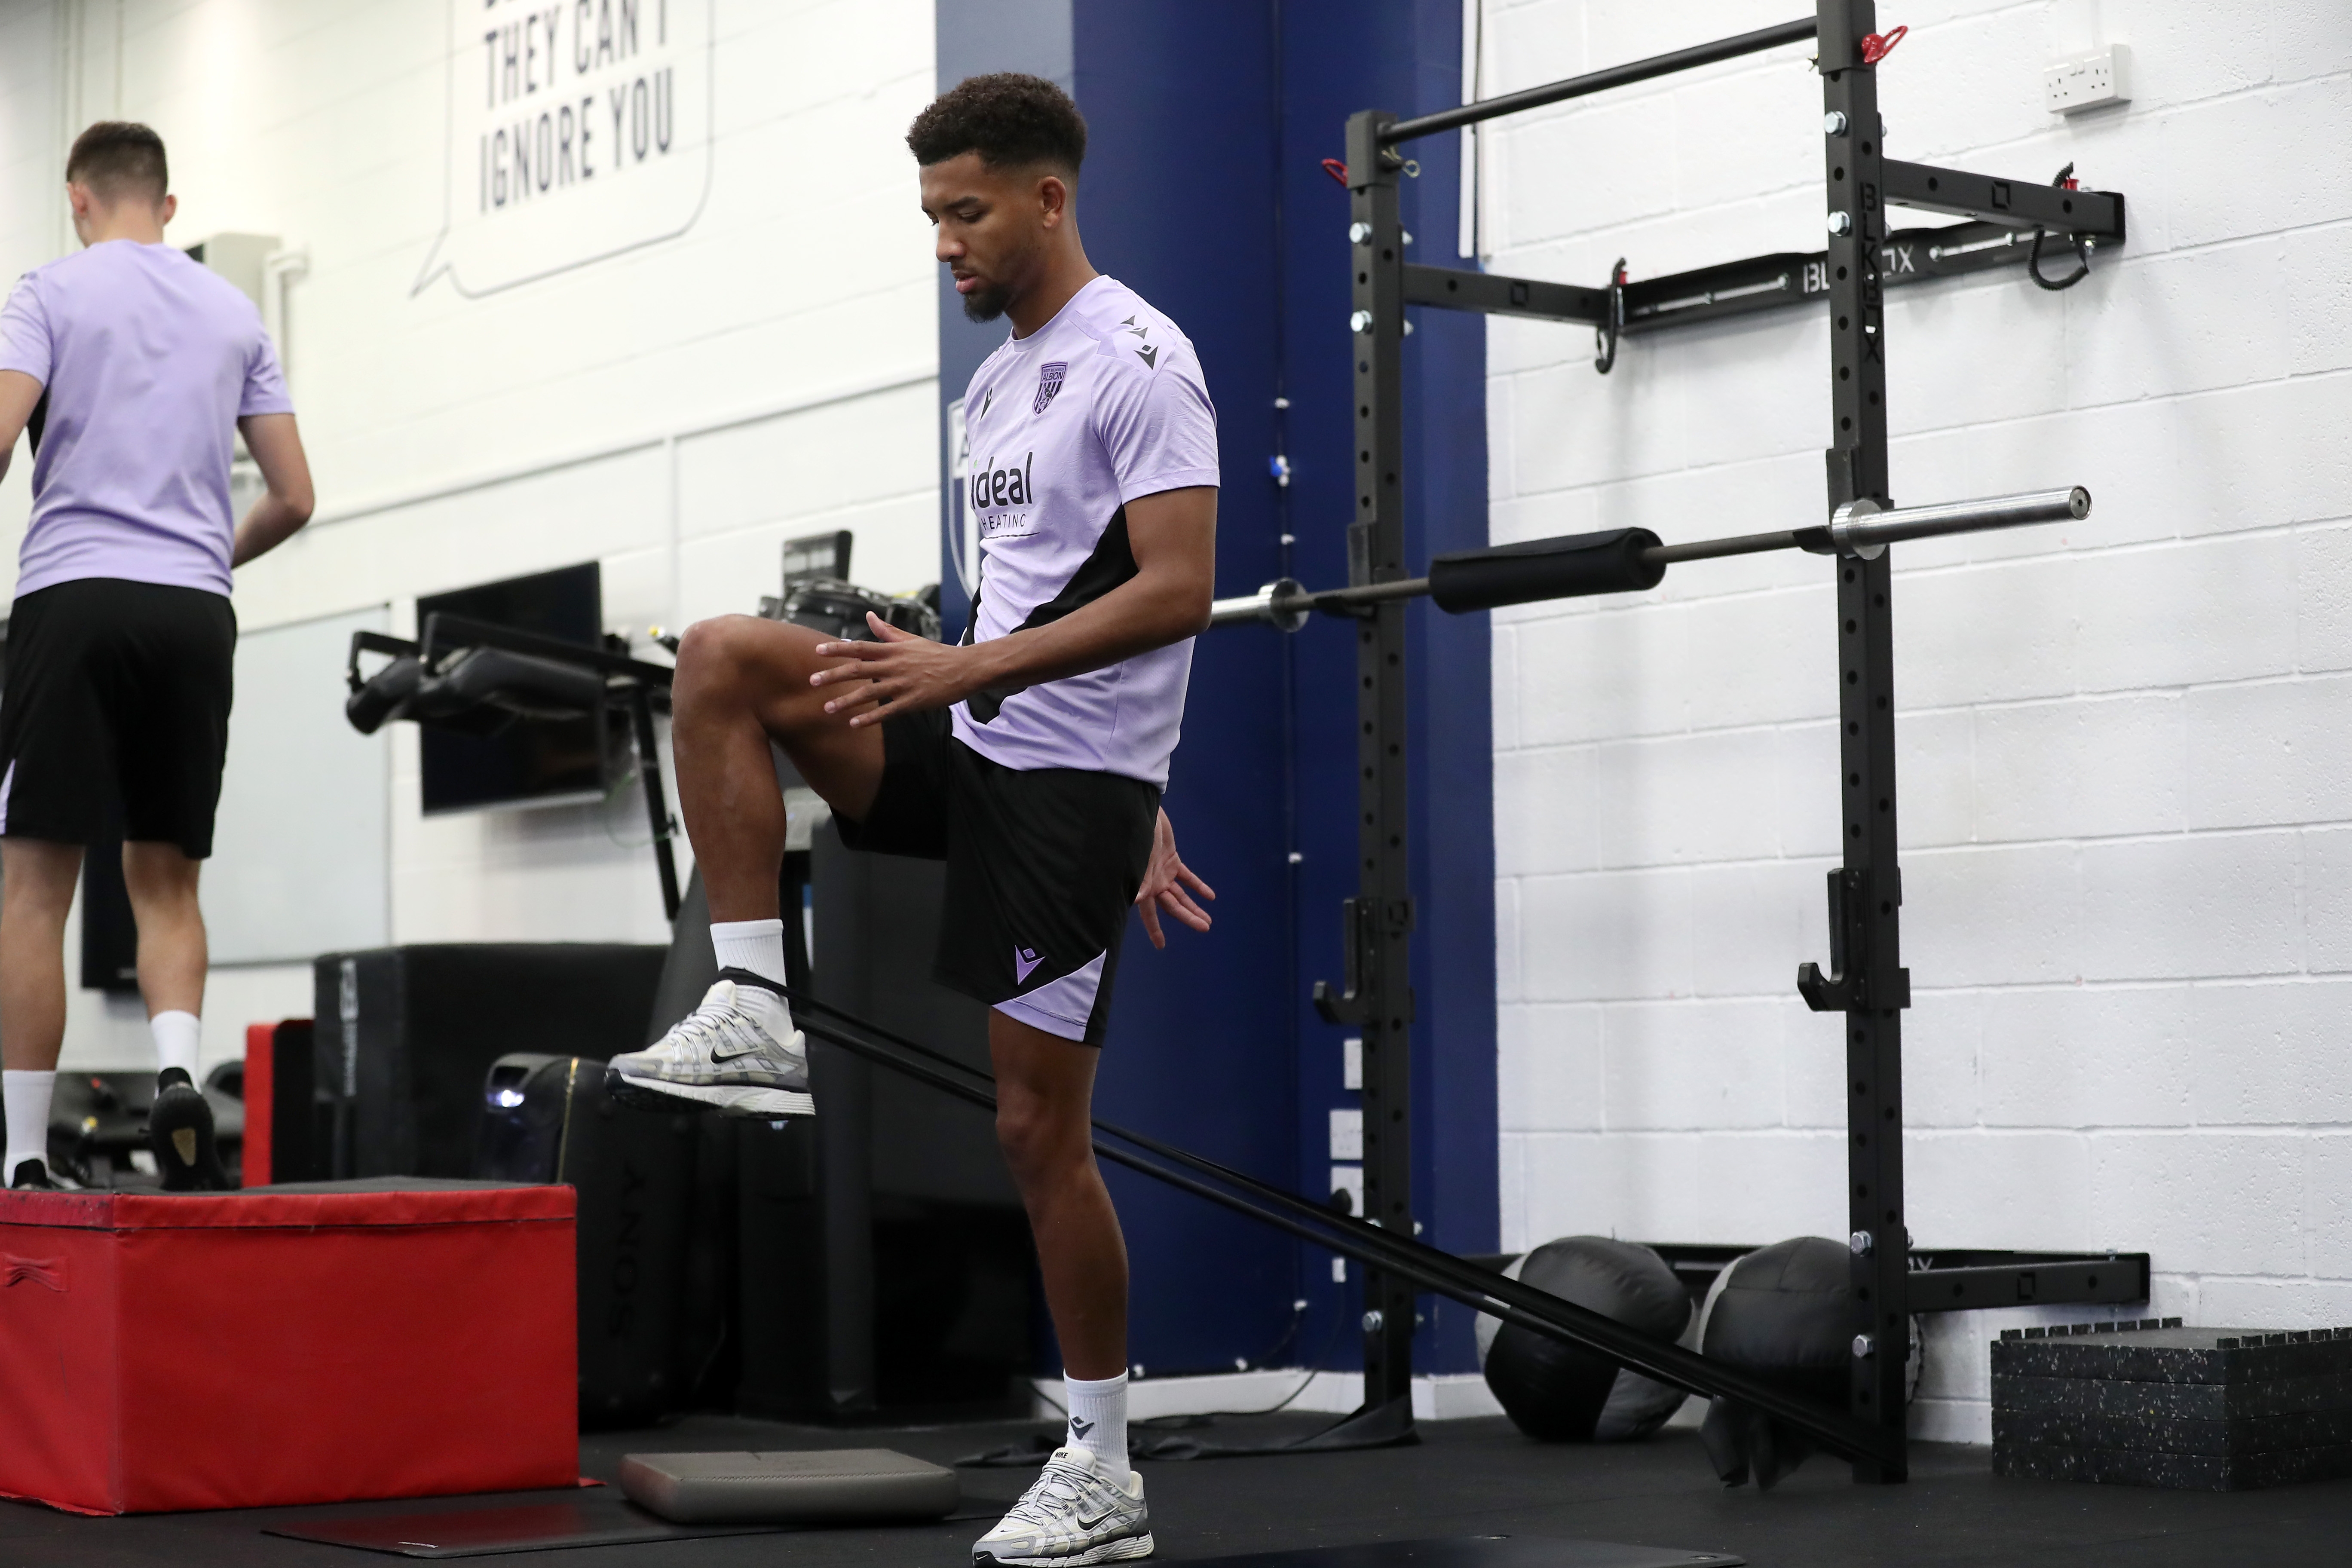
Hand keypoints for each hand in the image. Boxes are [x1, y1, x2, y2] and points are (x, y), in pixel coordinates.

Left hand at [809, 613, 980, 726]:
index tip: (817, 651)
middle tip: (812, 681)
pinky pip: (887, 712)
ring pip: (869, 693)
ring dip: (846, 701)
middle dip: (833, 676)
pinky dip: (870, 718)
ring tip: (827, 708)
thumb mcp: (910, 640)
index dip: (838, 649)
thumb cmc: (936, 654)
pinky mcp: (912, 702)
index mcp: (893, 650)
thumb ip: (887, 631)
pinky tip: (854, 724)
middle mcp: (894, 666)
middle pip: (858, 670)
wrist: (964, 669)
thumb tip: (868, 617)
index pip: (860, 648)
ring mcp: (903, 685)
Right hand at [1134, 808, 1213, 949]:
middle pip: (1172, 906)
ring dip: (1194, 906)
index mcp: (1145, 885)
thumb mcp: (1141, 857)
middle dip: (1188, 917)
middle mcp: (1153, 883)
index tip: (1161, 946)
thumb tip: (1138, 900)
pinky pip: (1186, 877)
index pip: (1150, 913)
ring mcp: (1163, 872)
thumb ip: (1141, 879)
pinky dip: (1197, 886)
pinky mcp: (1172, 859)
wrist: (1143, 811)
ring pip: (1181, 895)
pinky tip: (1210, 897)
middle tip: (1205, 928)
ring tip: (1207, 919)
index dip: (1155, 930)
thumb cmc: (1139, 834)